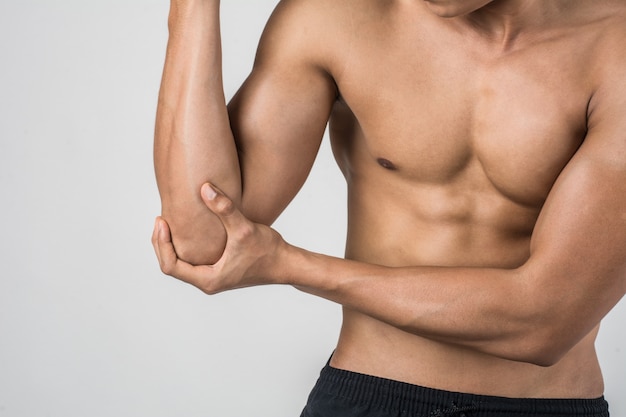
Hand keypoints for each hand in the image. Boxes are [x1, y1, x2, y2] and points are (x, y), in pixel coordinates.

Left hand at [152, 183, 285, 293]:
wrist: (287, 264)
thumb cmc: (268, 251)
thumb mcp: (244, 228)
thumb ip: (224, 208)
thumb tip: (204, 188)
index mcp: (208, 279)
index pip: (170, 266)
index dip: (161, 243)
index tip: (162, 222)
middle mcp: (208, 282)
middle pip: (171, 266)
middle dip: (162, 243)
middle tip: (160, 219)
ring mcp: (214, 278)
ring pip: (181, 265)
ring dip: (172, 245)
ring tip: (169, 223)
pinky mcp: (220, 271)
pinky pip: (192, 262)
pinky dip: (184, 247)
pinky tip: (187, 229)